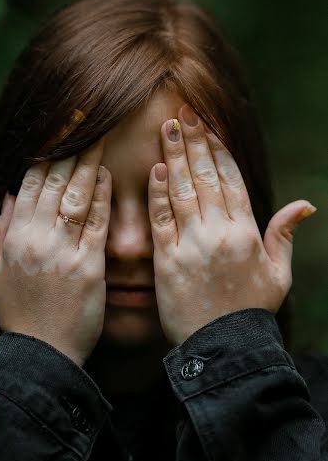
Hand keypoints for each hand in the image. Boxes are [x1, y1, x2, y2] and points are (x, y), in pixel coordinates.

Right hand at [0, 137, 110, 365]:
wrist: (43, 352)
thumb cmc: (18, 312)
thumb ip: (0, 232)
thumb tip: (7, 196)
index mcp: (15, 236)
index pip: (30, 183)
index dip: (44, 153)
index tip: (57, 129)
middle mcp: (38, 237)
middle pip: (55, 181)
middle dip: (70, 145)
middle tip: (83, 115)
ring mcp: (65, 250)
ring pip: (76, 195)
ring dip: (89, 160)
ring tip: (101, 132)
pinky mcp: (90, 266)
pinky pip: (96, 223)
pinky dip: (101, 196)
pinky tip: (107, 174)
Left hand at [148, 104, 316, 345]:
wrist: (224, 348)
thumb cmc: (252, 309)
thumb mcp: (278, 273)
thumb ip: (285, 235)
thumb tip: (304, 205)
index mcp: (247, 232)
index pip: (232, 179)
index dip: (219, 149)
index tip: (208, 126)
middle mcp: (219, 232)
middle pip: (206, 177)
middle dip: (195, 141)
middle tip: (183, 113)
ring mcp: (192, 245)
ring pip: (183, 191)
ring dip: (175, 157)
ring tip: (167, 129)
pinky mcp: (167, 261)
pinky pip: (161, 220)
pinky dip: (157, 194)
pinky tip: (154, 170)